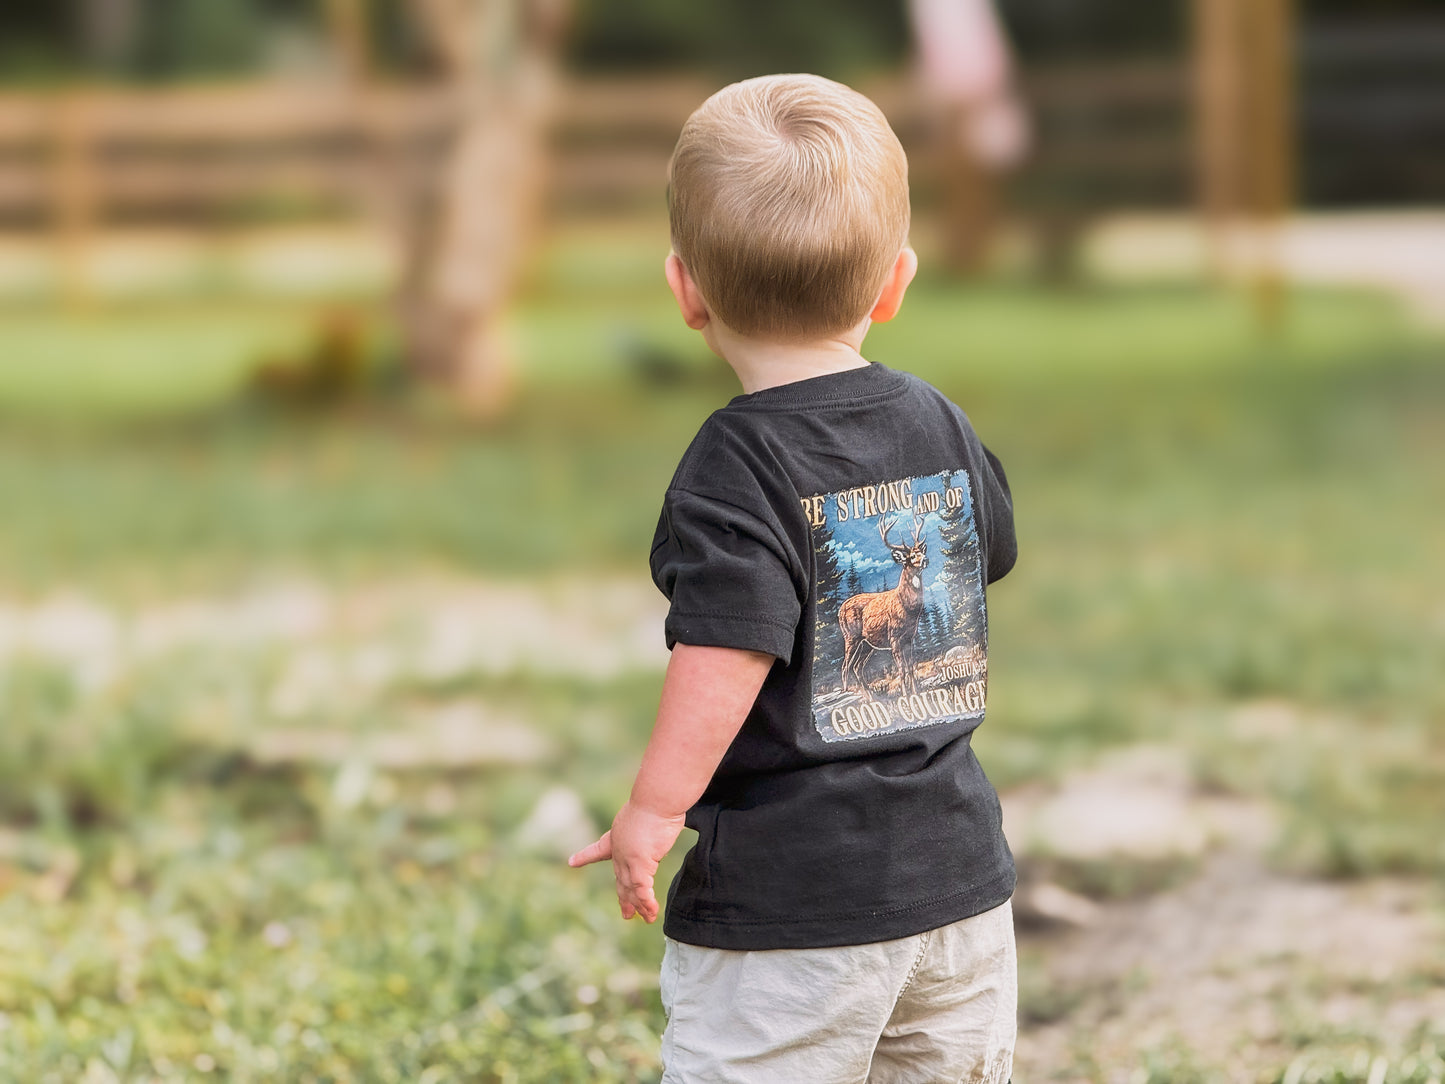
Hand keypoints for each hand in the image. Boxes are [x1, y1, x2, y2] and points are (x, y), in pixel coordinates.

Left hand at [568, 800, 685, 922]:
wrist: (656, 800)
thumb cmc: (656, 801)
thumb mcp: (648, 813)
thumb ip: (650, 823)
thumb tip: (662, 821)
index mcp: (617, 836)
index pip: (599, 848)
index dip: (585, 856)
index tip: (572, 861)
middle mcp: (619, 850)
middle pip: (621, 879)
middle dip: (624, 897)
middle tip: (625, 913)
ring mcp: (628, 859)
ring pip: (632, 889)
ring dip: (639, 906)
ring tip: (645, 919)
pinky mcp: (640, 865)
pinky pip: (643, 891)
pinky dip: (647, 903)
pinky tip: (651, 913)